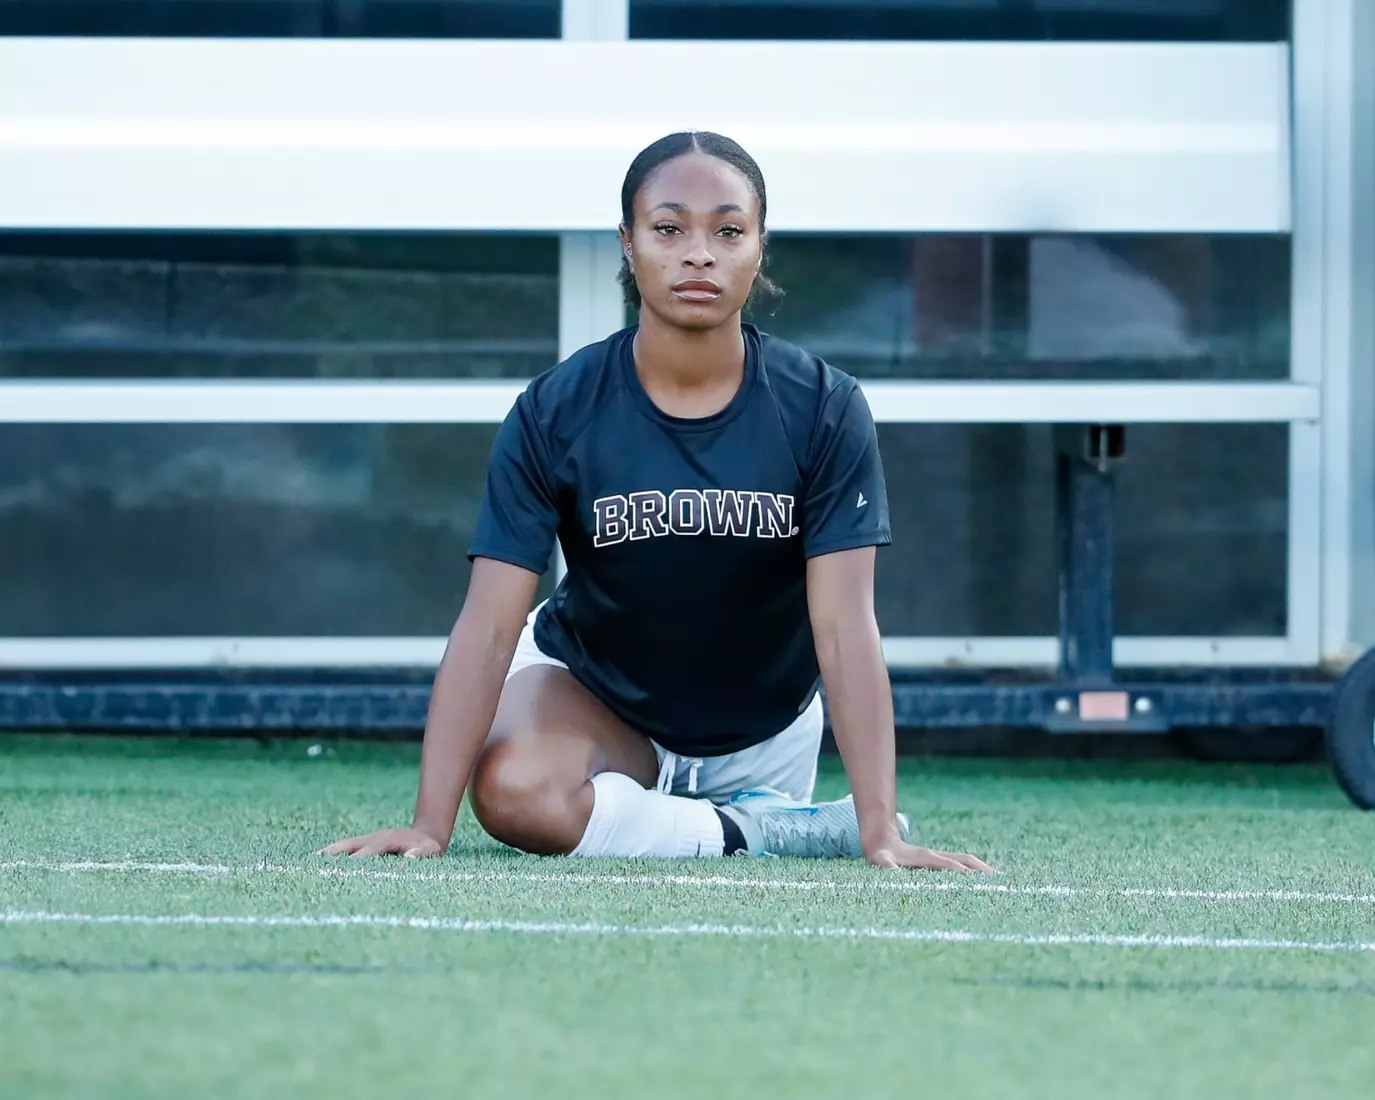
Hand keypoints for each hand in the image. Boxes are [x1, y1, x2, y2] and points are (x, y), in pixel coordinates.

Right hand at [317, 827, 444, 858]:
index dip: (359, 859)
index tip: (347, 868)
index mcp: (389, 839)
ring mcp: (367, 840)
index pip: (371, 850)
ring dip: (328, 853)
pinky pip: (345, 849)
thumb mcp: (432, 851)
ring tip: (309, 863)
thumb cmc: (429, 849)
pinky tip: (316, 862)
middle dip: (335, 855)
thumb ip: (422, 854)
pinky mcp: (363, 845)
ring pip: (344, 845)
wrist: (426, 836)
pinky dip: (331, 854)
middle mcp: (374, 837)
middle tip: (317, 867)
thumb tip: (409, 857)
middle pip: (350, 845)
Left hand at [864, 838, 996, 872]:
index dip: (963, 873)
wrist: (881, 840)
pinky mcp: (941, 861)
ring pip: (968, 862)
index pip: (950, 865)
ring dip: (984, 871)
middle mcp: (937, 856)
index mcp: (926, 857)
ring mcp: (941, 857)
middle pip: (966, 861)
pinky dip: (977, 871)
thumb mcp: (880, 861)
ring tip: (1002, 883)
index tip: (980, 884)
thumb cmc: (881, 856)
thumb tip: (890, 869)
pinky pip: (964, 865)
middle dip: (983, 871)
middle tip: (1003, 883)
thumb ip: (887, 866)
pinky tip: (986, 881)